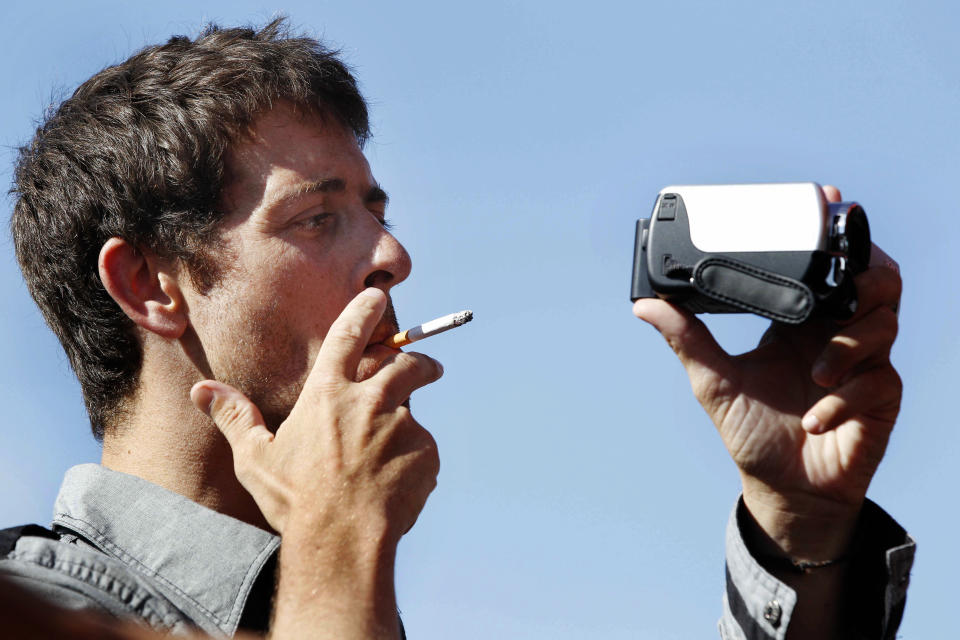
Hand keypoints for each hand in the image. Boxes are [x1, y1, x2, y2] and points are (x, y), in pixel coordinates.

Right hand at [190, 287, 442, 638]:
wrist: (343, 538)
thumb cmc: (295, 499)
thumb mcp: (256, 458)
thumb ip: (234, 417)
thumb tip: (201, 390)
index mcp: (329, 393)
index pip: (349, 335)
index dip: (364, 311)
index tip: (377, 296)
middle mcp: (370, 399)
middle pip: (405, 363)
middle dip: (420, 361)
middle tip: (430, 367)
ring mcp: (402, 424)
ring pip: (413, 411)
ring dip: (409, 420)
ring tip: (398, 446)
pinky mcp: (425, 452)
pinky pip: (424, 451)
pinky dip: (414, 461)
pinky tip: (394, 486)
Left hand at [633, 186, 901, 559]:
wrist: (783, 489)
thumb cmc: (752, 431)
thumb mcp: (713, 381)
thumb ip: (687, 339)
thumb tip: (645, 304)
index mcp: (800, 320)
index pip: (825, 265)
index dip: (834, 232)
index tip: (828, 198)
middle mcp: (835, 333)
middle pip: (876, 280)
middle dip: (868, 271)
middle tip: (848, 280)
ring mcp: (863, 364)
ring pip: (884, 322)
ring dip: (849, 344)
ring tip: (814, 373)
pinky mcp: (880, 399)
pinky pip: (876, 382)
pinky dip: (843, 399)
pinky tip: (815, 419)